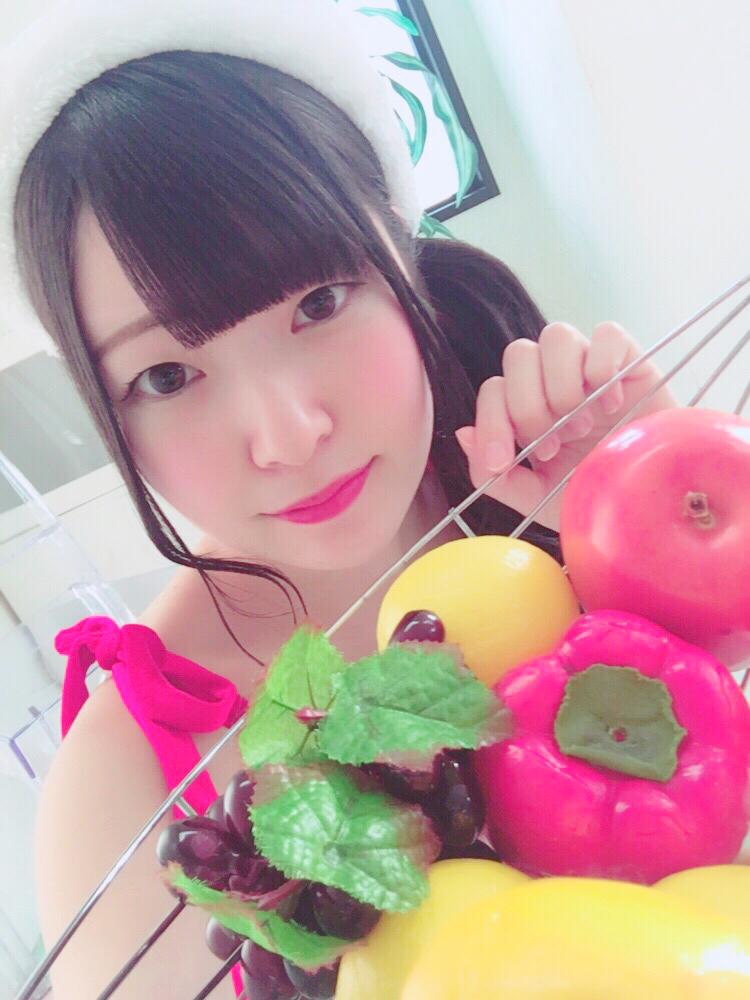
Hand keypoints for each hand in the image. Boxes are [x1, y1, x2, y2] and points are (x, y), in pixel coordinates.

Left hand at [454, 322, 678, 531]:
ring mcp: (589, 366)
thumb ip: (496, 476)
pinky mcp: (629, 358)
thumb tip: (464, 435)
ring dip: (562, 385)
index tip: (504, 462)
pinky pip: (607, 334)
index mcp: (527, 409)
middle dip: (528, 406)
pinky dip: (604, 365)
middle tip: (554, 444)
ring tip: (583, 424)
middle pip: (518, 354)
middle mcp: (552, 380)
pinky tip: (614, 403)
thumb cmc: (597, 496)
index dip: (492, 424)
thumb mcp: (537, 499)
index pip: (493, 392)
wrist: (654, 501)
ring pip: (555, 335)